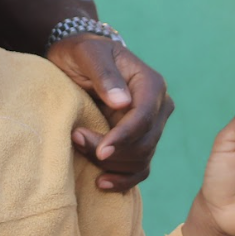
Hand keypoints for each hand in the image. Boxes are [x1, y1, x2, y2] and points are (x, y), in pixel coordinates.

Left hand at [54, 34, 173, 190]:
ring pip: (141, 159)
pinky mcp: (139, 141)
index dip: (124, 137)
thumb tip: (122, 102)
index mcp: (151, 83)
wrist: (78, 60)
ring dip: (111, 163)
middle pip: (144, 143)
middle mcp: (158, 107)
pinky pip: (139, 169)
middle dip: (111, 150)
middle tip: (75, 138)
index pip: (145, 118)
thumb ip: (104, 74)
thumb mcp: (87, 54)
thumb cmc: (83, 52)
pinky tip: (102, 183)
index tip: (101, 150)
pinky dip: (123, 179)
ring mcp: (151, 127)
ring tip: (79, 147)